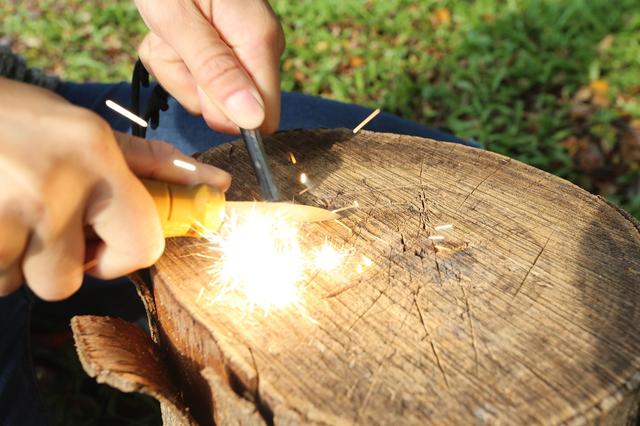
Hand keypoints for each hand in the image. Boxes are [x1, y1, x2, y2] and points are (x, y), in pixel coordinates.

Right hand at [0, 78, 229, 299]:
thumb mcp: (86, 129)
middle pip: (67, 280)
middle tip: (41, 225)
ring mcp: (3, 213)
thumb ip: (148, 164)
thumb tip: (213, 183)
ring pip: (19, 281)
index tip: (103, 246)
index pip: (142, 246)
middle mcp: (53, 187)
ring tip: (4, 210)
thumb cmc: (18, 120)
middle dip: (57, 264)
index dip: (122, 258)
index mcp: (95, 156)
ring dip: (14, 259)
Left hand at [134, 0, 284, 133]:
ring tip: (167, 33)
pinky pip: (194, 76)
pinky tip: (169, 32)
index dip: (225, 115)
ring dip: (174, 68)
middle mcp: (259, 48)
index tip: (195, 82)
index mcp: (258, 41)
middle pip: (227, 108)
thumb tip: (253, 120)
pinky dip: (172, 58)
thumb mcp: (179, 21)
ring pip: (204, 93)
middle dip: (189, 84)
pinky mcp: (224, 47)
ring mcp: (241, 48)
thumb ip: (215, 72)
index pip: (263, 116)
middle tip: (173, 44)